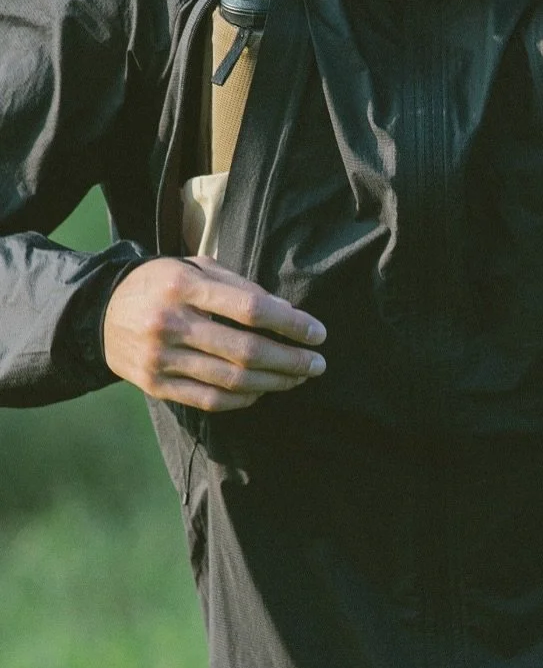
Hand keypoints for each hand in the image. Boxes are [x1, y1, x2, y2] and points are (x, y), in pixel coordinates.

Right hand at [103, 255, 326, 411]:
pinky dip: (243, 399)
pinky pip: (209, 400)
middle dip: (290, 360)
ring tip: (298, 377)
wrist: (100, 312)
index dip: (290, 324)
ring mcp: (160, 358)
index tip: (318, 333)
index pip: (249, 308)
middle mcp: (170, 323)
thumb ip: (239, 286)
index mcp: (183, 286)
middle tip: (317, 363)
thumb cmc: (161, 284)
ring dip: (273, 382)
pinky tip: (263, 390)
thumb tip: (288, 313)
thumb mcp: (195, 268)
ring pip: (231, 380)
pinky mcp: (154, 385)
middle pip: (245, 351)